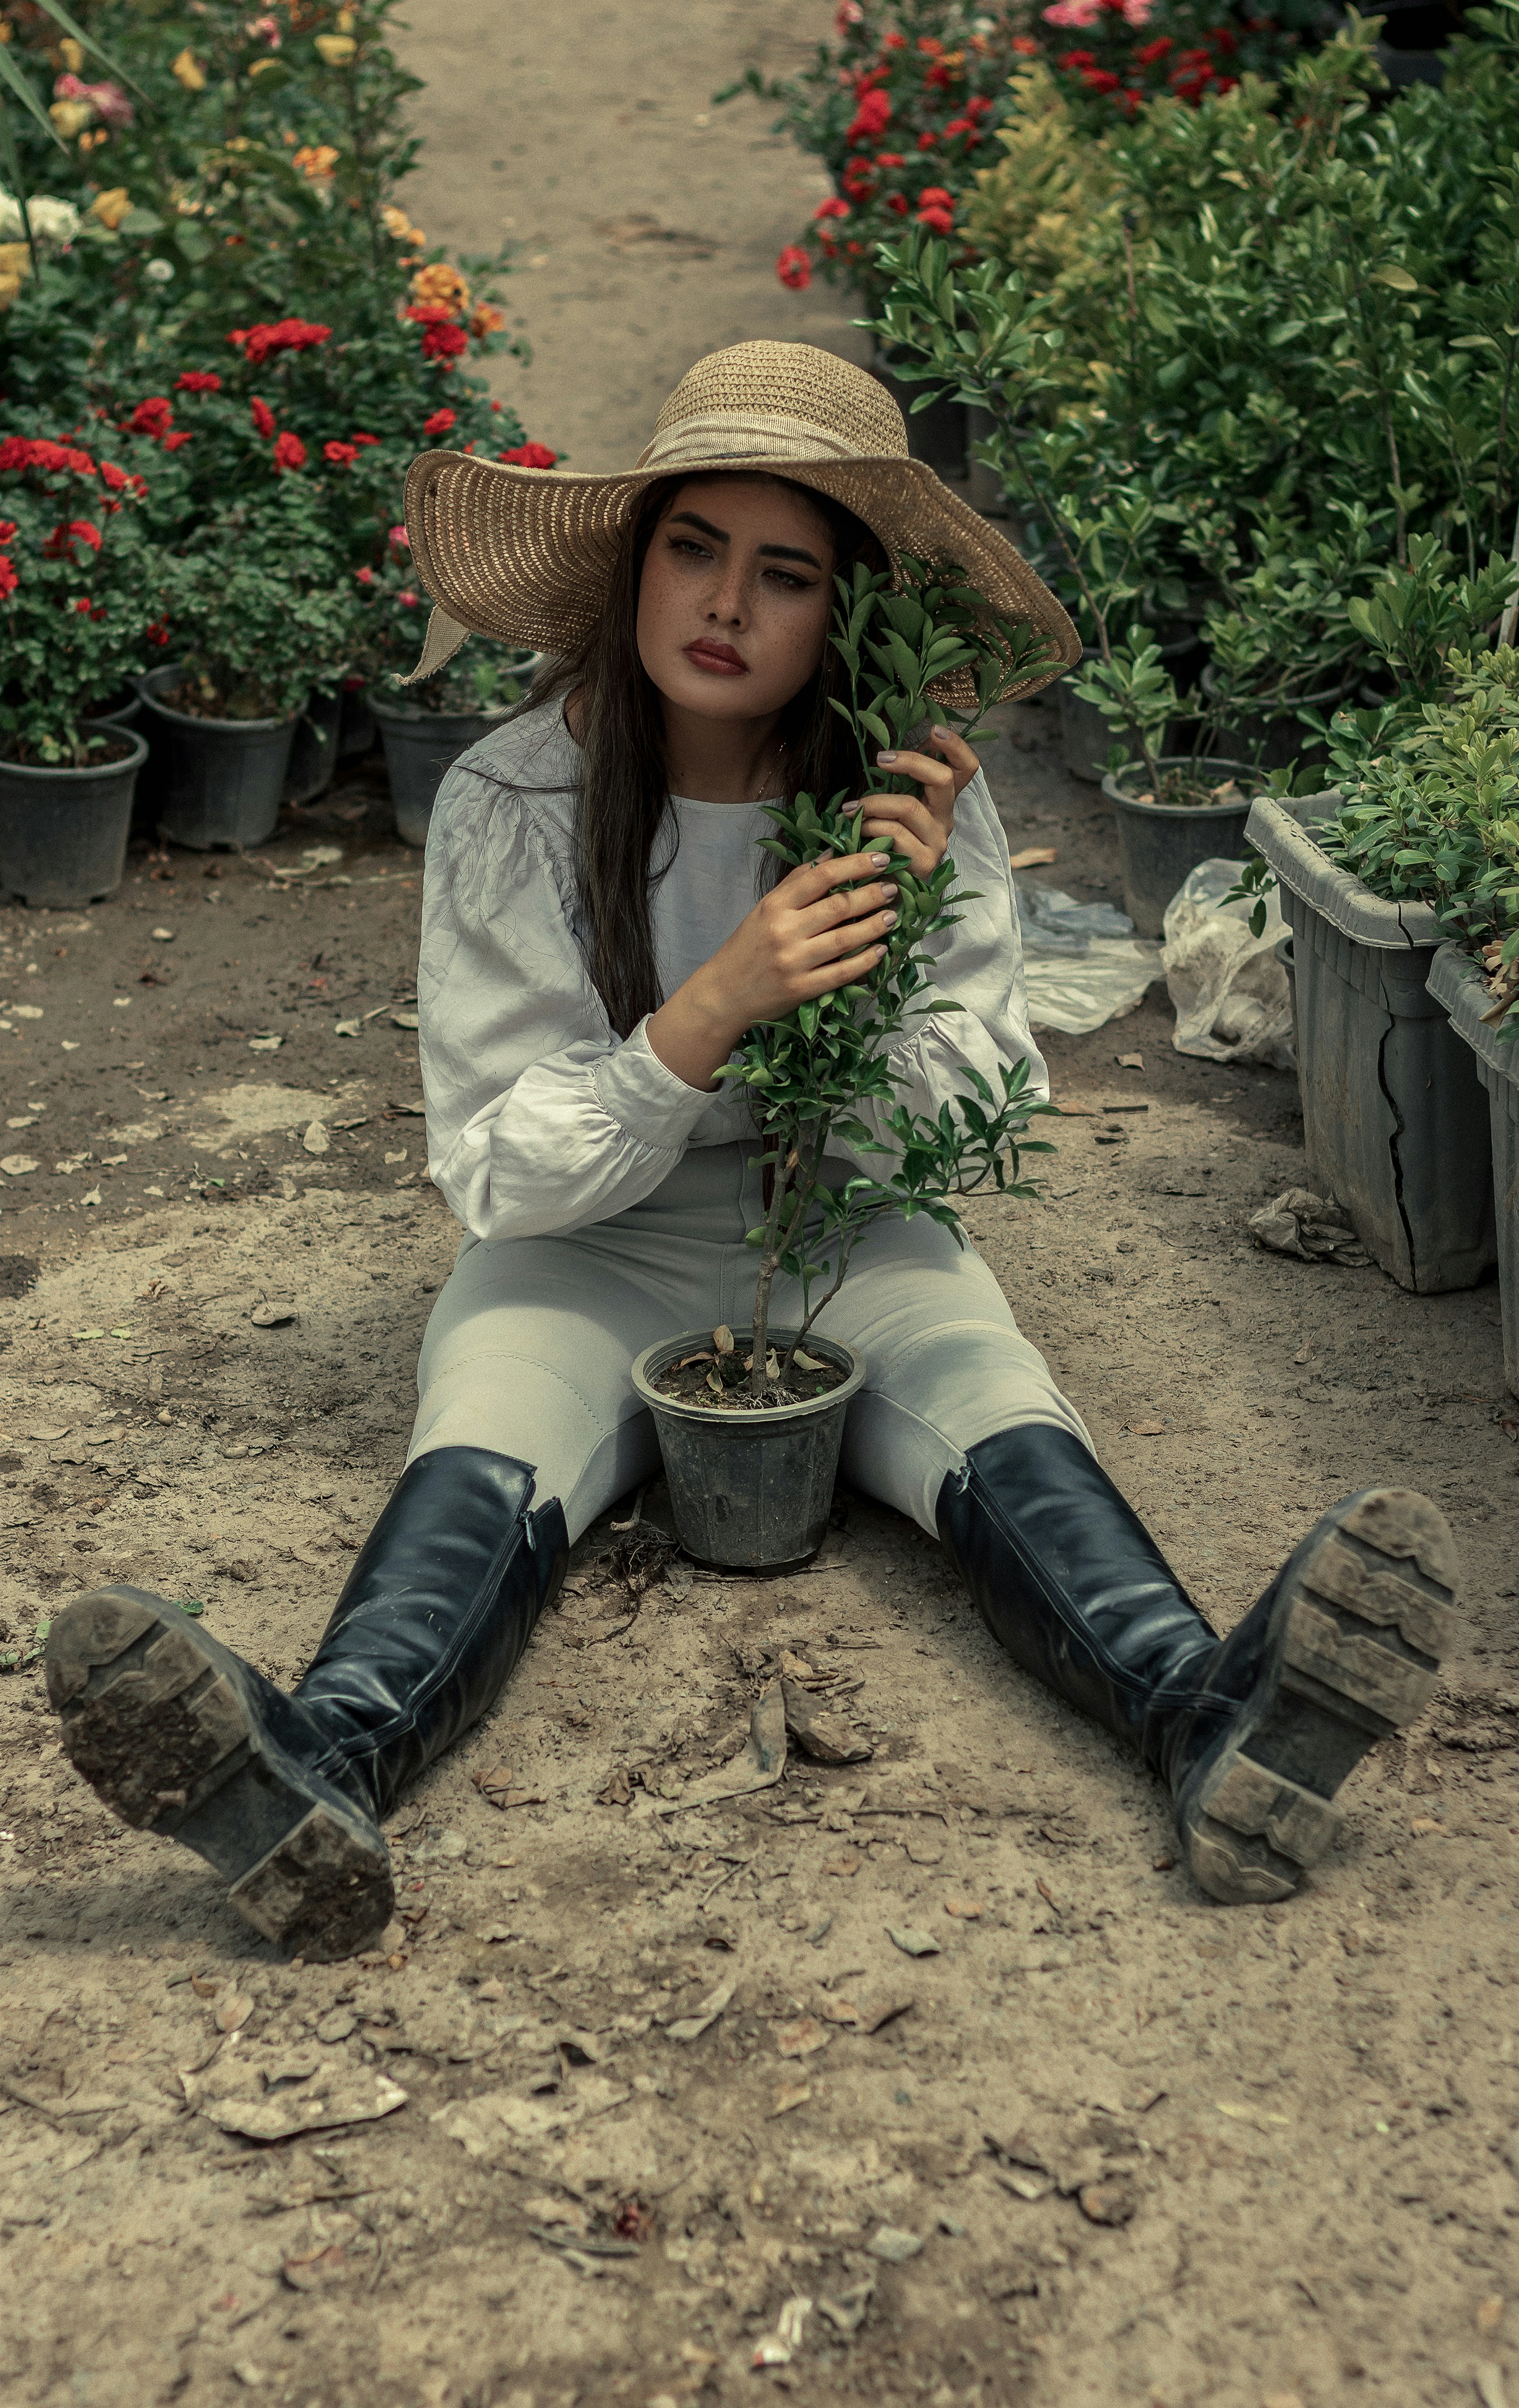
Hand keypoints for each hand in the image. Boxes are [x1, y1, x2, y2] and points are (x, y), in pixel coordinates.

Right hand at [647, 849, 898, 1089]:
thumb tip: (831, 855)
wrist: (724, 994)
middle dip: (872, 894)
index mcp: (775, 905)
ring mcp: (794, 961)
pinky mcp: (802, 989)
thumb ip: (796, 883)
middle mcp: (784, 931)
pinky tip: (880, 951)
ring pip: (845, 938)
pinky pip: (842, 973)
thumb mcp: (764, 909)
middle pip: (839, 906)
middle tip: (893, 888)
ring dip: (874, 926)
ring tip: (892, 916)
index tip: (880, 859)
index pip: (822, 876)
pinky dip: (865, 961)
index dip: (856, 864)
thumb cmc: (747, 947)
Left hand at [846, 725, 980, 875]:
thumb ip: (895, 782)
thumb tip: (889, 751)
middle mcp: (946, 820)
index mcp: (941, 802)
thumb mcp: (888, 805)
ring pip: (909, 807)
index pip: (967, 769)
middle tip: (878, 759)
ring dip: (873, 803)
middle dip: (909, 762)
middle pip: (942, 779)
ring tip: (850, 809)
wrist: (875, 889)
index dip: (957, 746)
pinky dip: (869, 828)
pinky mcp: (924, 864)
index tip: (935, 729)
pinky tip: (855, 833)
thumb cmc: (878, 842)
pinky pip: (895, 834)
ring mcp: (937, 843)